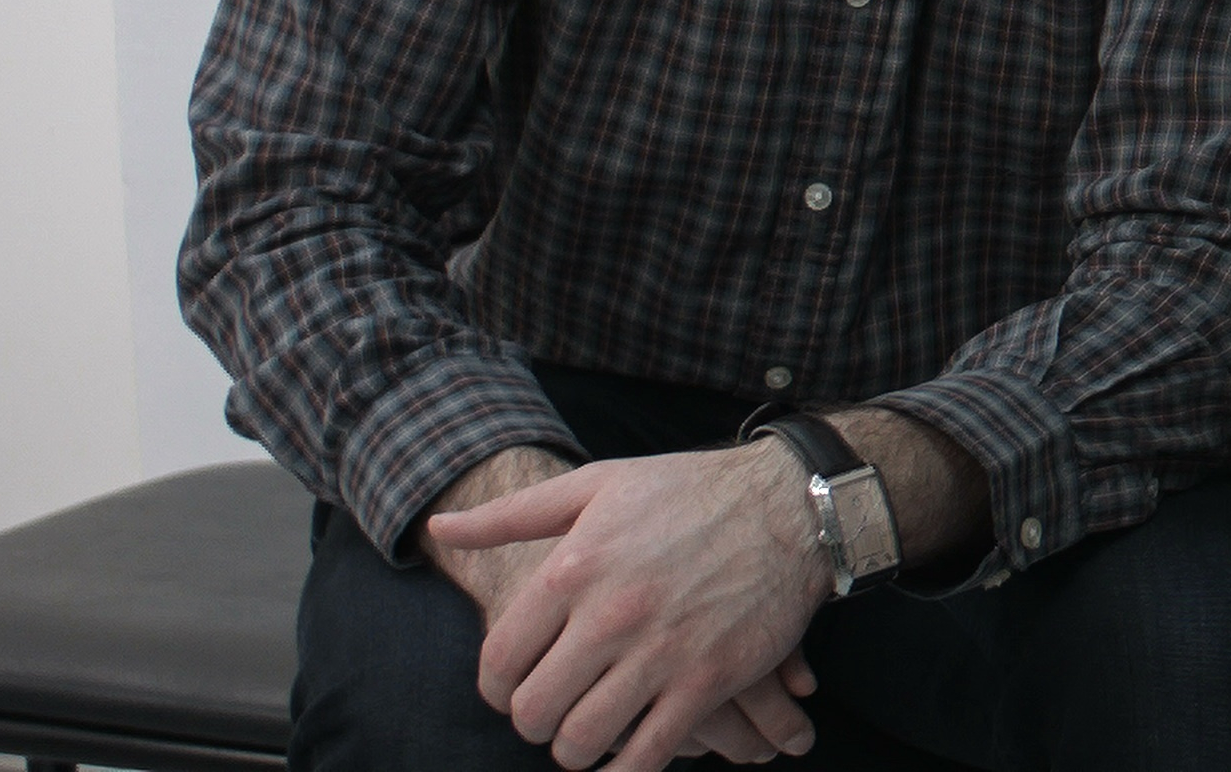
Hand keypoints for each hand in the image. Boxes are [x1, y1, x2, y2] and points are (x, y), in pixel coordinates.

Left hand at [427, 441, 830, 770]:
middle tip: (551, 716)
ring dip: (575, 750)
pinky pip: (647, 755)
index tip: (514, 691)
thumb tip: (440, 530)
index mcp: (572, 569)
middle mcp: (610, 615)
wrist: (791, 503)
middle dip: (534, 724)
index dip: (497, 690)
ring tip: (586, 735)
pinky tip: (623, 762)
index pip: (500, 662)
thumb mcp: (597, 485)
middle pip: (534, 710)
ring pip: (583, 740)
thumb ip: (512, 515)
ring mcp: (660, 652)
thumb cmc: (690, 491)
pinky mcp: (707, 681)